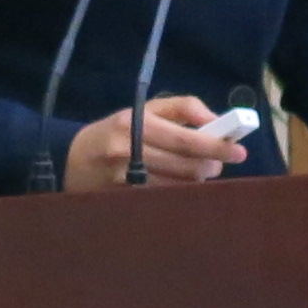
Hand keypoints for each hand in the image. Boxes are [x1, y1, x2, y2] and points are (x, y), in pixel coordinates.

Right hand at [66, 92, 246, 189]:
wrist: (68, 160)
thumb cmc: (114, 132)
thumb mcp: (141, 111)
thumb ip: (180, 109)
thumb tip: (215, 120)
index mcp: (135, 121)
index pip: (184, 136)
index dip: (215, 145)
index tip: (239, 150)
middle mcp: (128, 149)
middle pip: (185, 163)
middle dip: (210, 164)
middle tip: (218, 164)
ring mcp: (124, 177)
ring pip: (177, 184)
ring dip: (196, 179)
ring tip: (198, 173)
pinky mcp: (122, 198)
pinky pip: (162, 197)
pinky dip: (178, 192)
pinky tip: (179, 187)